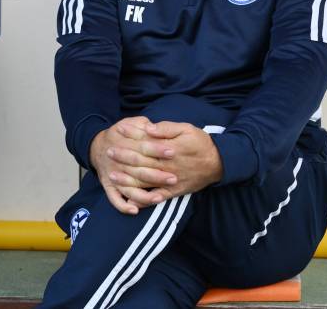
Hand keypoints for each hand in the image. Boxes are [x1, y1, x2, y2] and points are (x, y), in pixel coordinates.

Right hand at [89, 118, 176, 215]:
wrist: (98, 147)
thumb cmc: (121, 135)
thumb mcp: (130, 123)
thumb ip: (142, 124)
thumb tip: (153, 127)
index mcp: (123, 143)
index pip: (142, 147)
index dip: (157, 149)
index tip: (172, 152)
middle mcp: (117, 161)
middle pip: (138, 169)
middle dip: (156, 175)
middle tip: (174, 178)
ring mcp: (112, 176)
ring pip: (128, 188)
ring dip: (143, 195)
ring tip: (159, 198)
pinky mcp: (108, 187)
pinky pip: (114, 199)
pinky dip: (123, 206)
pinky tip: (135, 210)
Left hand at [107, 121, 223, 198]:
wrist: (219, 163)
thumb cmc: (201, 143)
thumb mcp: (186, 129)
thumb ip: (166, 128)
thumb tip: (148, 127)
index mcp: (169, 149)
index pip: (145, 143)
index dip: (130, 138)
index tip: (117, 133)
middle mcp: (167, 166)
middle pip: (141, 162)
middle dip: (123, 158)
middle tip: (108, 153)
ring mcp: (170, 180)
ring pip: (145, 181)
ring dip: (127, 179)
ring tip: (112, 176)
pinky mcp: (174, 191)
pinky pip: (156, 197)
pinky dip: (143, 199)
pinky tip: (130, 199)